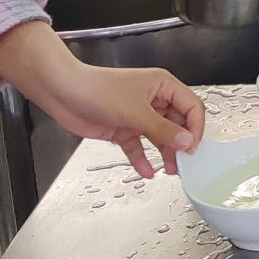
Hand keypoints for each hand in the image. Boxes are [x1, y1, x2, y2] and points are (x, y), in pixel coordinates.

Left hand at [0, 22, 202, 177]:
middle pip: (177, 124)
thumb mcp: (136, 112)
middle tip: (184, 163)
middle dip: (181, 144)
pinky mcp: (123, 129)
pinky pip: (138, 147)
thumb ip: (163, 130)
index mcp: (163, 86)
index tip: (192, 148)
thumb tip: (188, 143)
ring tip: (171, 171)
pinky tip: (147, 172)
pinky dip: (142, 159)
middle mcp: (154, 100)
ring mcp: (138, 115)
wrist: (63, 93)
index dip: (195, 128)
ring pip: (159, 137)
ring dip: (165, 154)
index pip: (191, 107)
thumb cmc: (98, 90)